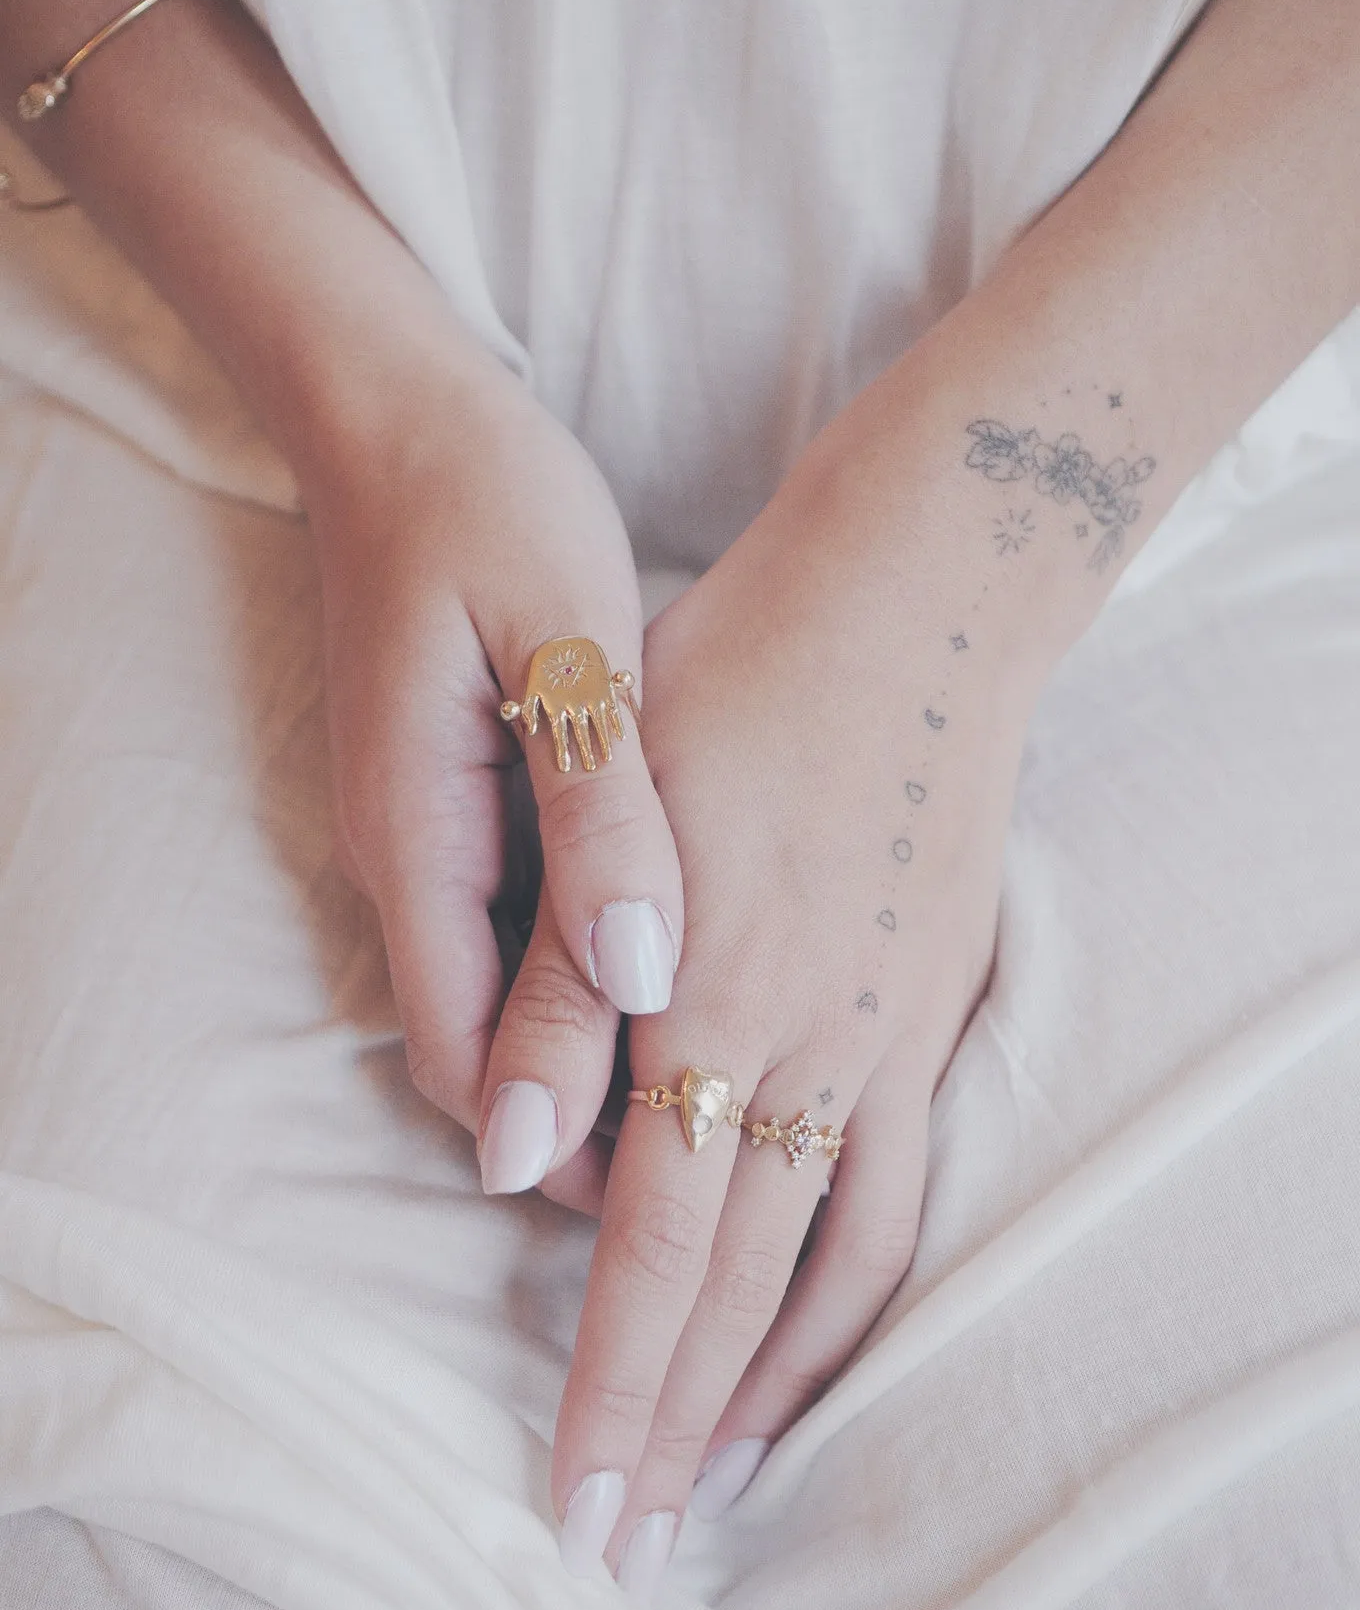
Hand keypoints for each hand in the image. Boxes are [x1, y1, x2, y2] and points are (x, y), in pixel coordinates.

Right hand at [295, 314, 682, 1192]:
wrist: (401, 416)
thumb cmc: (488, 509)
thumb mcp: (565, 640)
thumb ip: (599, 812)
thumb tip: (642, 976)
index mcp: (421, 840)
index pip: (470, 1055)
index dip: (560, 1144)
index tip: (674, 1193)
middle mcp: (406, 860)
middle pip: (477, 1049)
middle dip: (574, 1128)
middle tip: (712, 1167)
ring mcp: (421, 832)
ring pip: (495, 995)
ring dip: (583, 1056)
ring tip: (714, 1088)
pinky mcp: (453, 797)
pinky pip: (507, 928)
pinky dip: (580, 975)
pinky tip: (672, 962)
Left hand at [544, 413, 1052, 1595]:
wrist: (920, 596)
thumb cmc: (743, 681)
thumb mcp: (623, 820)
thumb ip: (563, 998)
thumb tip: (511, 1166)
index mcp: (720, 1004)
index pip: (654, 1250)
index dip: (611, 1386)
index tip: (581, 1504)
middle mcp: (820, 1045)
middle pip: (744, 1287)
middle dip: (681, 1427)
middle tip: (642, 1542)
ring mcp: (895, 1032)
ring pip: (839, 1258)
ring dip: (780, 1379)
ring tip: (733, 1469)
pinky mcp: (935, 1004)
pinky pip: (904, 1185)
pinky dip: (861, 1281)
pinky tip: (830, 1315)